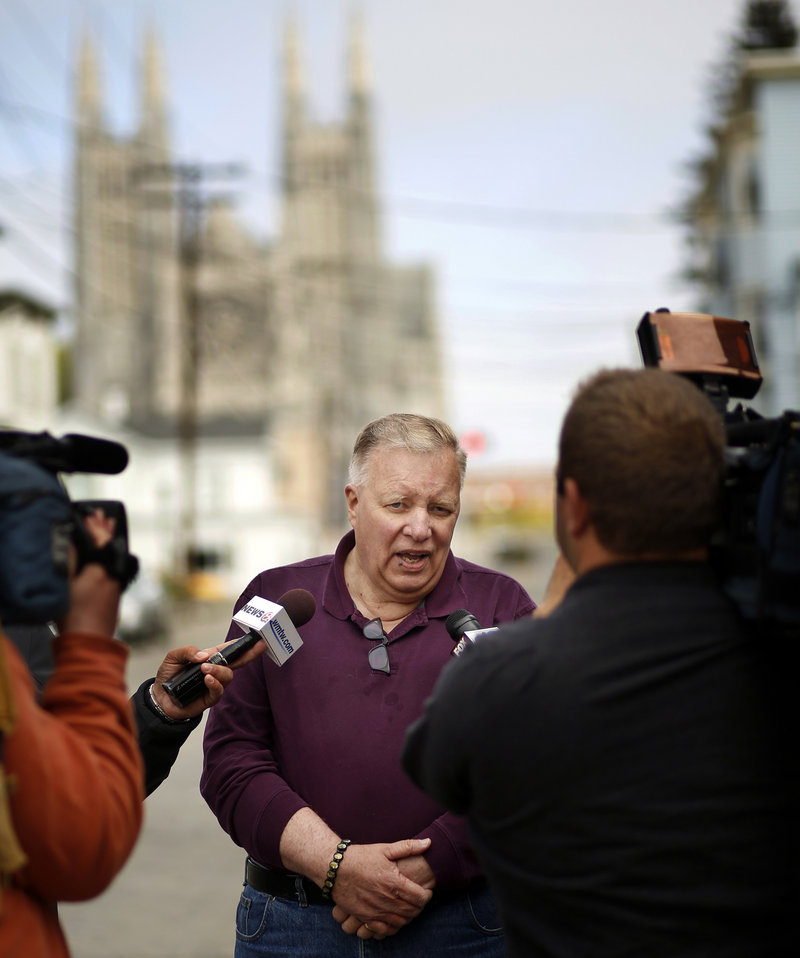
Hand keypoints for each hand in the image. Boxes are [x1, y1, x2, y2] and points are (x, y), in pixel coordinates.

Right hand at [58, 510, 120, 636]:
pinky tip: (104, 562)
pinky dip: (108, 561)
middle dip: (105, 533)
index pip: (100, 541)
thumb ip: (68, 560)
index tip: (94, 514)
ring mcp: (116, 588)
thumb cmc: (74, 615)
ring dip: (108, 546)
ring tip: (107, 533)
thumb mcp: (64, 584)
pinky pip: (113, 572)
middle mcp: (113, 576)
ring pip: (112, 560)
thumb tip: (71, 542)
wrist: (88, 644)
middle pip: (109, 549)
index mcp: (101, 570)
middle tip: (106, 518)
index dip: (95, 527)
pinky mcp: (114, 600)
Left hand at [151, 635, 270, 720]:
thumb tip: (204, 656)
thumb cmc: (168, 676)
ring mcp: (214, 684)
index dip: (242, 644)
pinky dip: (215, 683)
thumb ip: (187, 651)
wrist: (160, 699)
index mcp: (209, 658)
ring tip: (205, 669)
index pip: (228, 649)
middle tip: (259, 646)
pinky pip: (218, 690)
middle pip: (238, 661)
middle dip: (249, 653)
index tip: (255, 637)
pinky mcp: (209, 698)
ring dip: (219, 670)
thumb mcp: (173, 657)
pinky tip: (207, 679)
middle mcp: (215, 670)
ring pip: (228, 675)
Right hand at [330, 838, 432, 937]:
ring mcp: (376, 910)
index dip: (427, 894)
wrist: (336, 868)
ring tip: (408, 906)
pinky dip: (393, 926)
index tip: (427, 889)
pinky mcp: (366, 917)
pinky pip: (385, 930)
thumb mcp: (385, 849)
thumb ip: (408, 847)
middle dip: (420, 906)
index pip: (420, 897)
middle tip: (418, 898)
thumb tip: (429, 843)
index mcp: (394, 882)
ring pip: (401, 921)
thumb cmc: (361, 857)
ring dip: (408, 916)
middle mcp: (386, 899)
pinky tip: (394, 917)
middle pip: (412, 911)